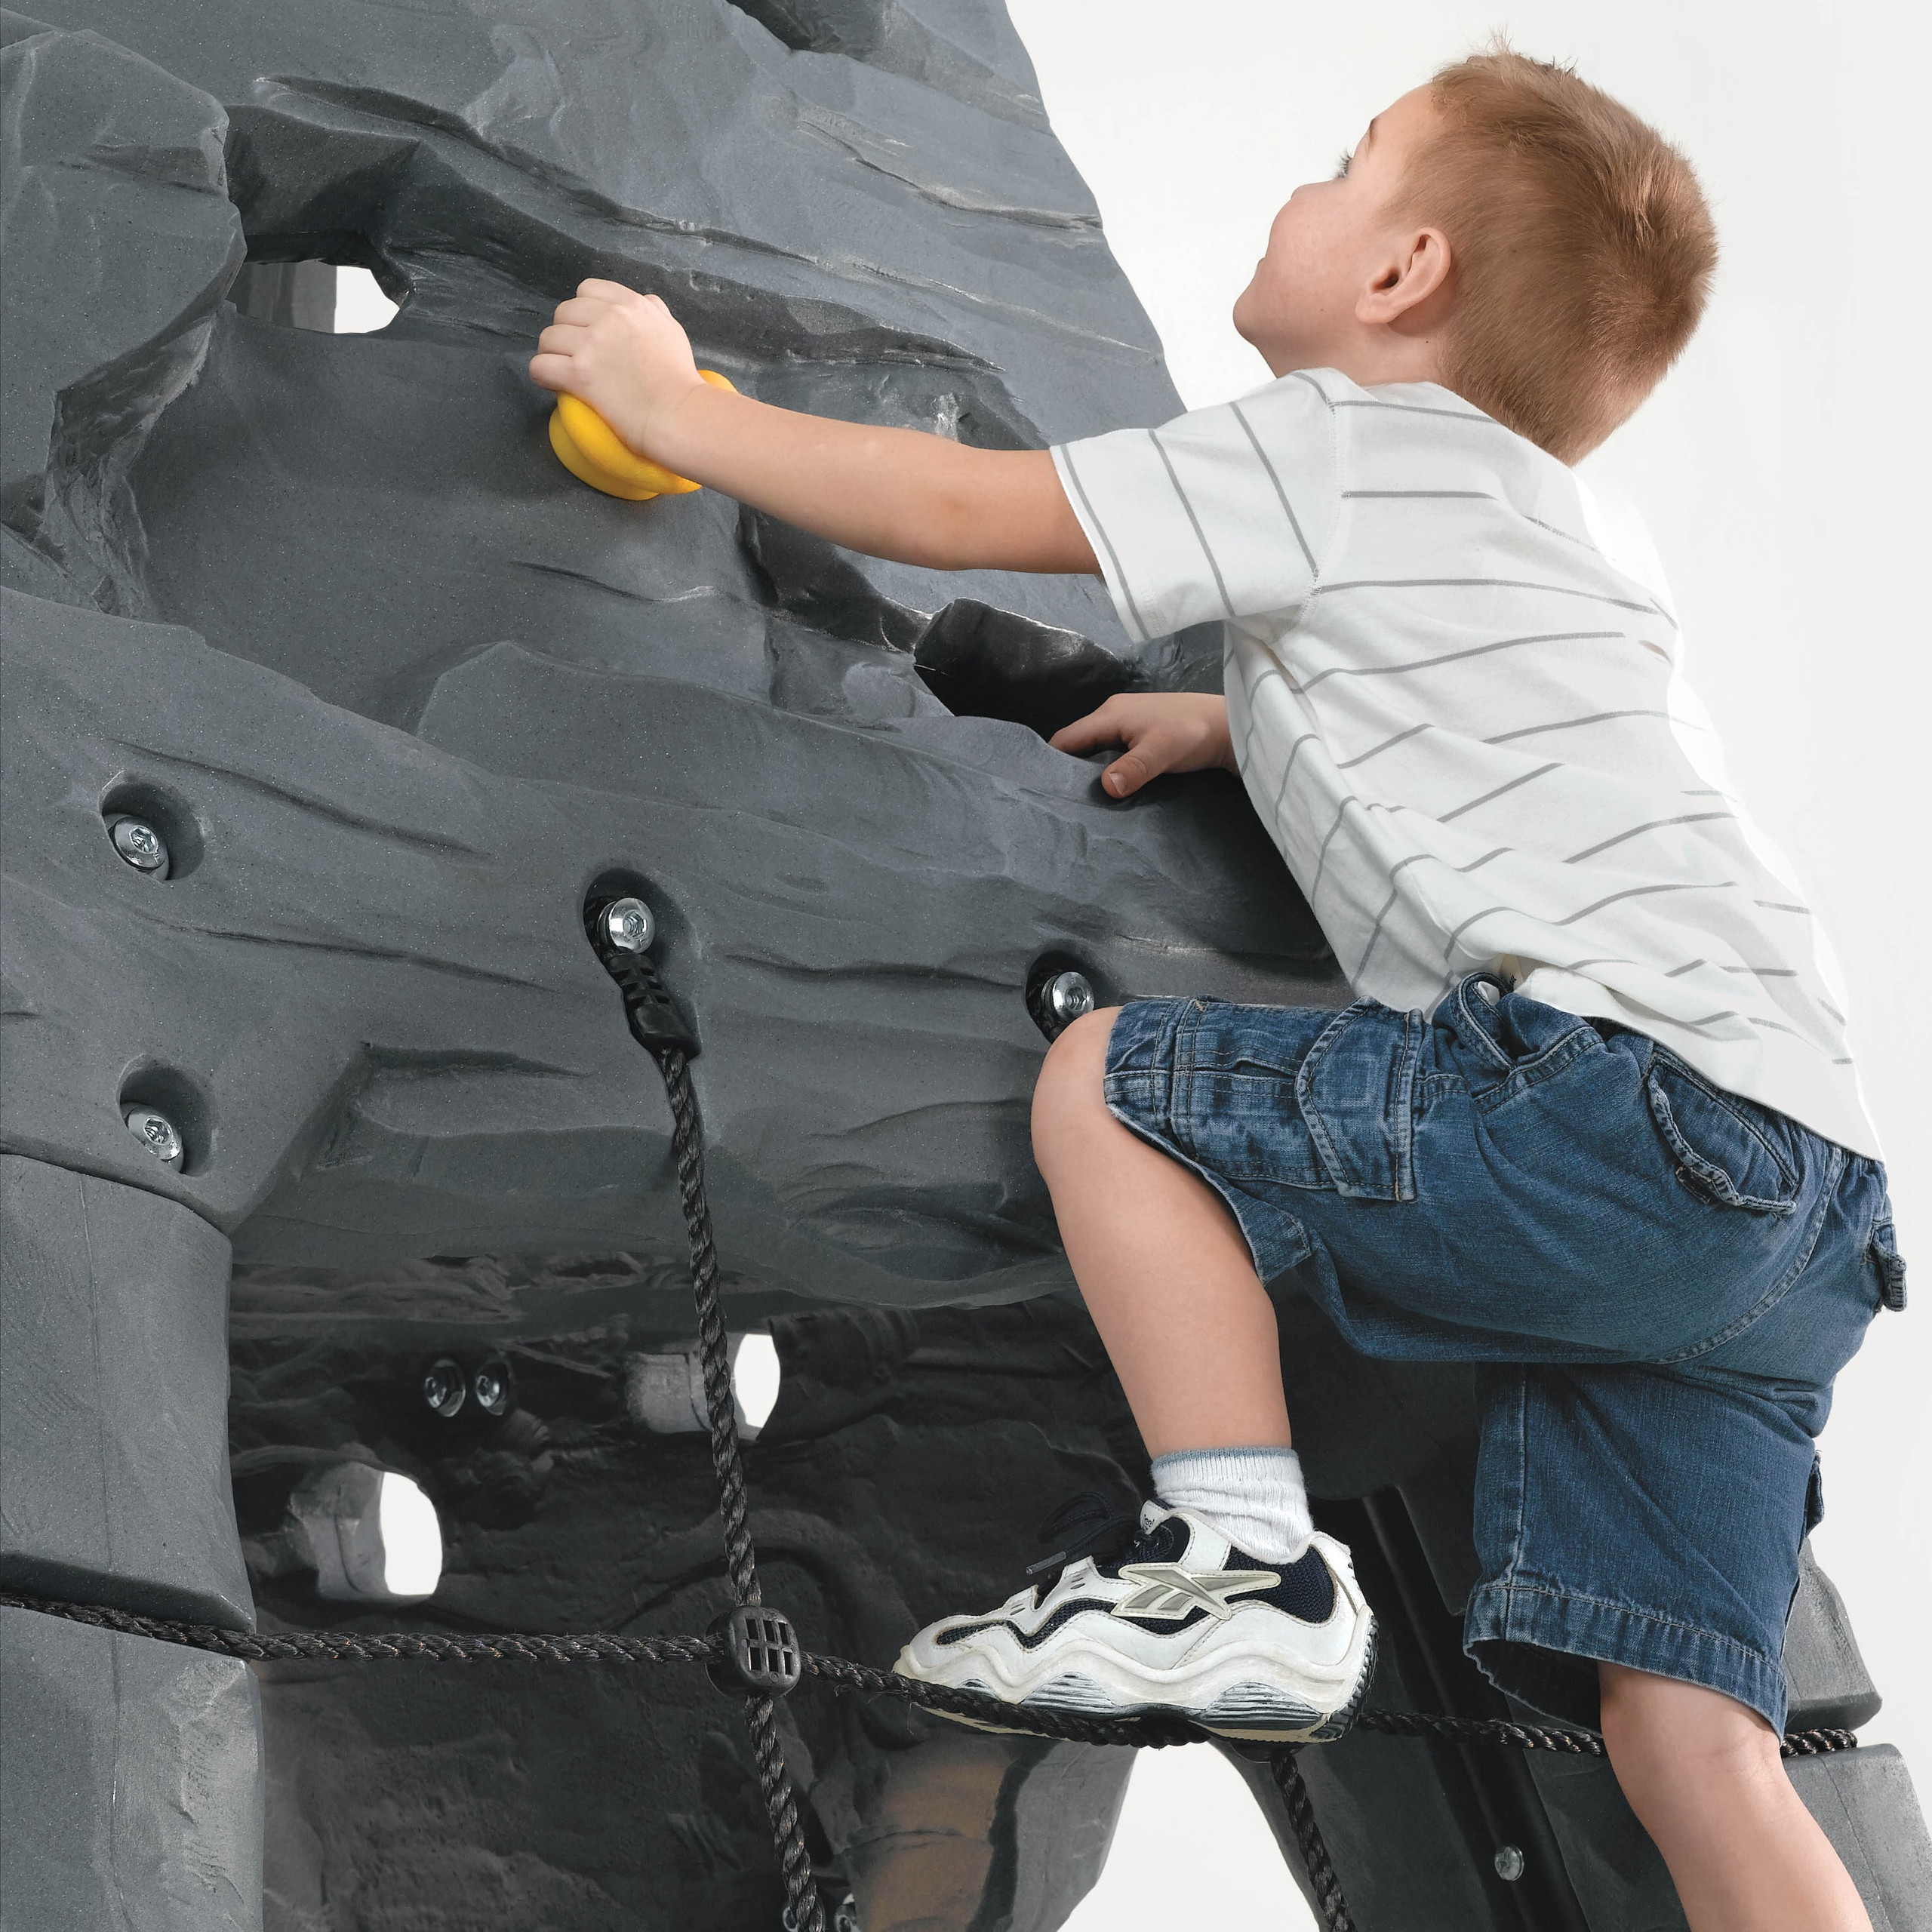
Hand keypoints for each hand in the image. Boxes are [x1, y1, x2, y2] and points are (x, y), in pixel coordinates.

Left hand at [528, 281, 703, 459]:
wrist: (679, 415)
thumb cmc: (680, 379)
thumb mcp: (673, 331)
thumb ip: (655, 311)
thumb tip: (645, 302)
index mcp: (632, 305)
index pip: (587, 289)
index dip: (583, 310)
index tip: (588, 329)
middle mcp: (610, 318)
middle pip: (563, 312)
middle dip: (566, 333)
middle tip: (574, 354)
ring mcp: (592, 345)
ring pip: (548, 338)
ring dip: (551, 354)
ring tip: (562, 370)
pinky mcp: (579, 374)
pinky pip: (541, 366)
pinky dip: (542, 375)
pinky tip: (551, 383)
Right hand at [1049, 693, 1234, 797]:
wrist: (1227, 725)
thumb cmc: (1192, 733)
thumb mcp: (1161, 752)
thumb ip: (1132, 769)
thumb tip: (1105, 788)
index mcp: (1110, 715)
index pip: (1066, 738)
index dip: (1050, 761)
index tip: (1043, 789)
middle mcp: (1112, 715)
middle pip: (1078, 743)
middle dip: (1067, 768)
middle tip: (1061, 800)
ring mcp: (1127, 722)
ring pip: (1095, 748)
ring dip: (1088, 770)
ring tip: (1081, 799)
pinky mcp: (1140, 732)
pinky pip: (1111, 750)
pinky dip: (1105, 767)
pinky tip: (1108, 786)